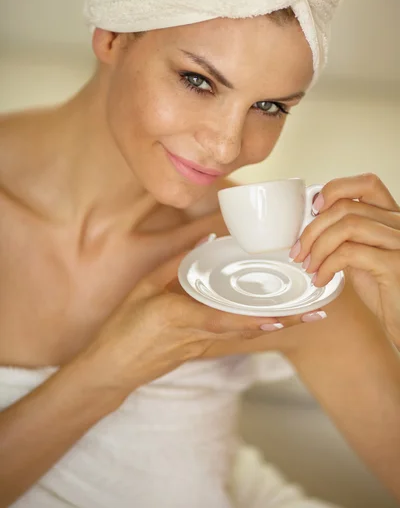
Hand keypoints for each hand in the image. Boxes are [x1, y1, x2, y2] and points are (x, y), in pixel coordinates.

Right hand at [82, 251, 306, 398]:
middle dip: (283, 322)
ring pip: (244, 335)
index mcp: (179, 317)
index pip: (223, 319)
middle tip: (317, 313)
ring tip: (306, 316)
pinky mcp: (199, 350)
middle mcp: (197, 335)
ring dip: (276, 326)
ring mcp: (200, 346)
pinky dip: (255, 328)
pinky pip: (232, 337)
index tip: (282, 315)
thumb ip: (175, 264)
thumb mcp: (143, 289)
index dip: (253, 319)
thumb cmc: (124, 327)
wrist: (111, 369)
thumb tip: (206, 240)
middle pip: (246, 330)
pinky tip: (274, 320)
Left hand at [291, 174, 399, 347]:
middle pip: (346, 207)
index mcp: (392, 218)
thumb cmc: (386, 291)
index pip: (366, 183)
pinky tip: (321, 278)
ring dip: (318, 246)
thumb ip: (347, 237)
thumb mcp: (364, 256)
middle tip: (299, 251)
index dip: (336, 189)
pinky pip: (350, 253)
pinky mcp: (395, 264)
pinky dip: (327, 265)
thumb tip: (312, 224)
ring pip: (347, 226)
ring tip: (309, 266)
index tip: (314, 209)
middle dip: (313, 228)